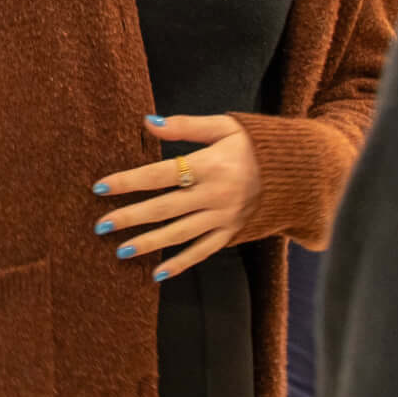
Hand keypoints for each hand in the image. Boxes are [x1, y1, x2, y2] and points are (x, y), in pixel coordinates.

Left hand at [90, 114, 262, 280]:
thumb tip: (148, 122)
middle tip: (101, 225)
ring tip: (121, 251)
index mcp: (210, 165)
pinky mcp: (232, 232)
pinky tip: (158, 274)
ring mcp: (224, 217)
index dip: (128, 181)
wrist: (296, 170)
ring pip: (180, 234)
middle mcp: (216, 194)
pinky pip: (203, 251)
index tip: (100, 186)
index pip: (160, 174)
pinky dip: (181, 264)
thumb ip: (185, 126)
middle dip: (130, 217)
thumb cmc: (254, 144)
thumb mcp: (224, 126)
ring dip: (149, 244)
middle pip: (165, 208)